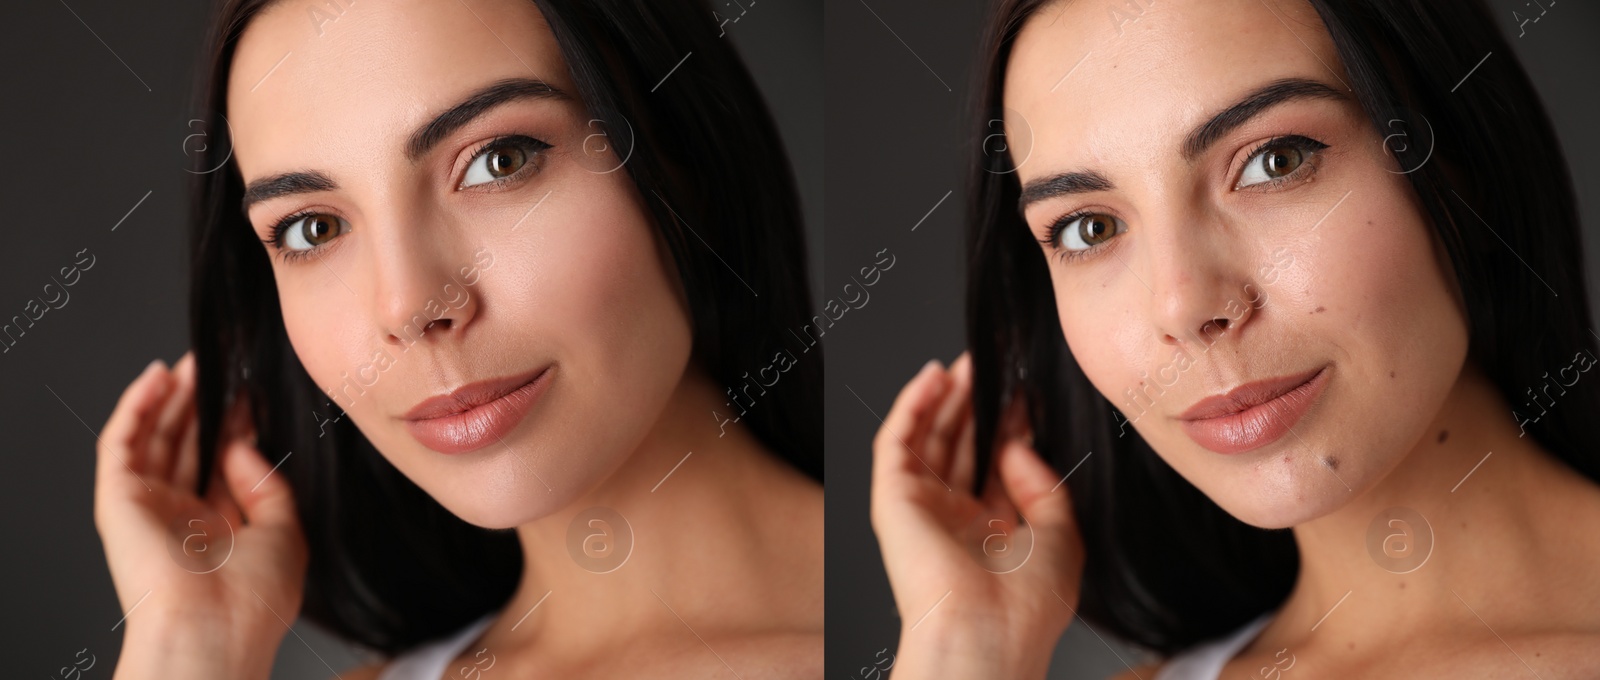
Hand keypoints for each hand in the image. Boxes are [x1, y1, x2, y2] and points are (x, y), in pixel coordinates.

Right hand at [93, 353, 307, 679]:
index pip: (222, 463)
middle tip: (219, 363)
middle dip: (203, 404)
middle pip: (188, 446)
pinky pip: (121, 444)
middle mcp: (180, 517)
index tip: (254, 391)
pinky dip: (136, 407)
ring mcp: (147, 508)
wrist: (213, 629)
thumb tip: (239, 443)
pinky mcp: (118, 501)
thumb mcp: (285, 532)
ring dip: (171, 398)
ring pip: (155, 438)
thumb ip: (268, 483)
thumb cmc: (254, 596)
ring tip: (192, 360)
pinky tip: (157, 377)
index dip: (237, 424)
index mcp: (219, 530)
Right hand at [870, 353, 1084, 679]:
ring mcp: (921, 507)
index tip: (1027, 392)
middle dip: (978, 403)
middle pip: (962, 445)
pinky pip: (896, 442)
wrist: (985, 632)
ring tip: (968, 360)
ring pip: (929, 437)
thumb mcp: (1063, 536)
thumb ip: (1046, 485)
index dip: (1011, 426)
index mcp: (992, 534)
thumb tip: (1016, 444)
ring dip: (946, 396)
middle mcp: (954, 519)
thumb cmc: (1025, 604)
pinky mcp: (893, 499)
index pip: (995, 464)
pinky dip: (912, 405)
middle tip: (993, 362)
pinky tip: (933, 377)